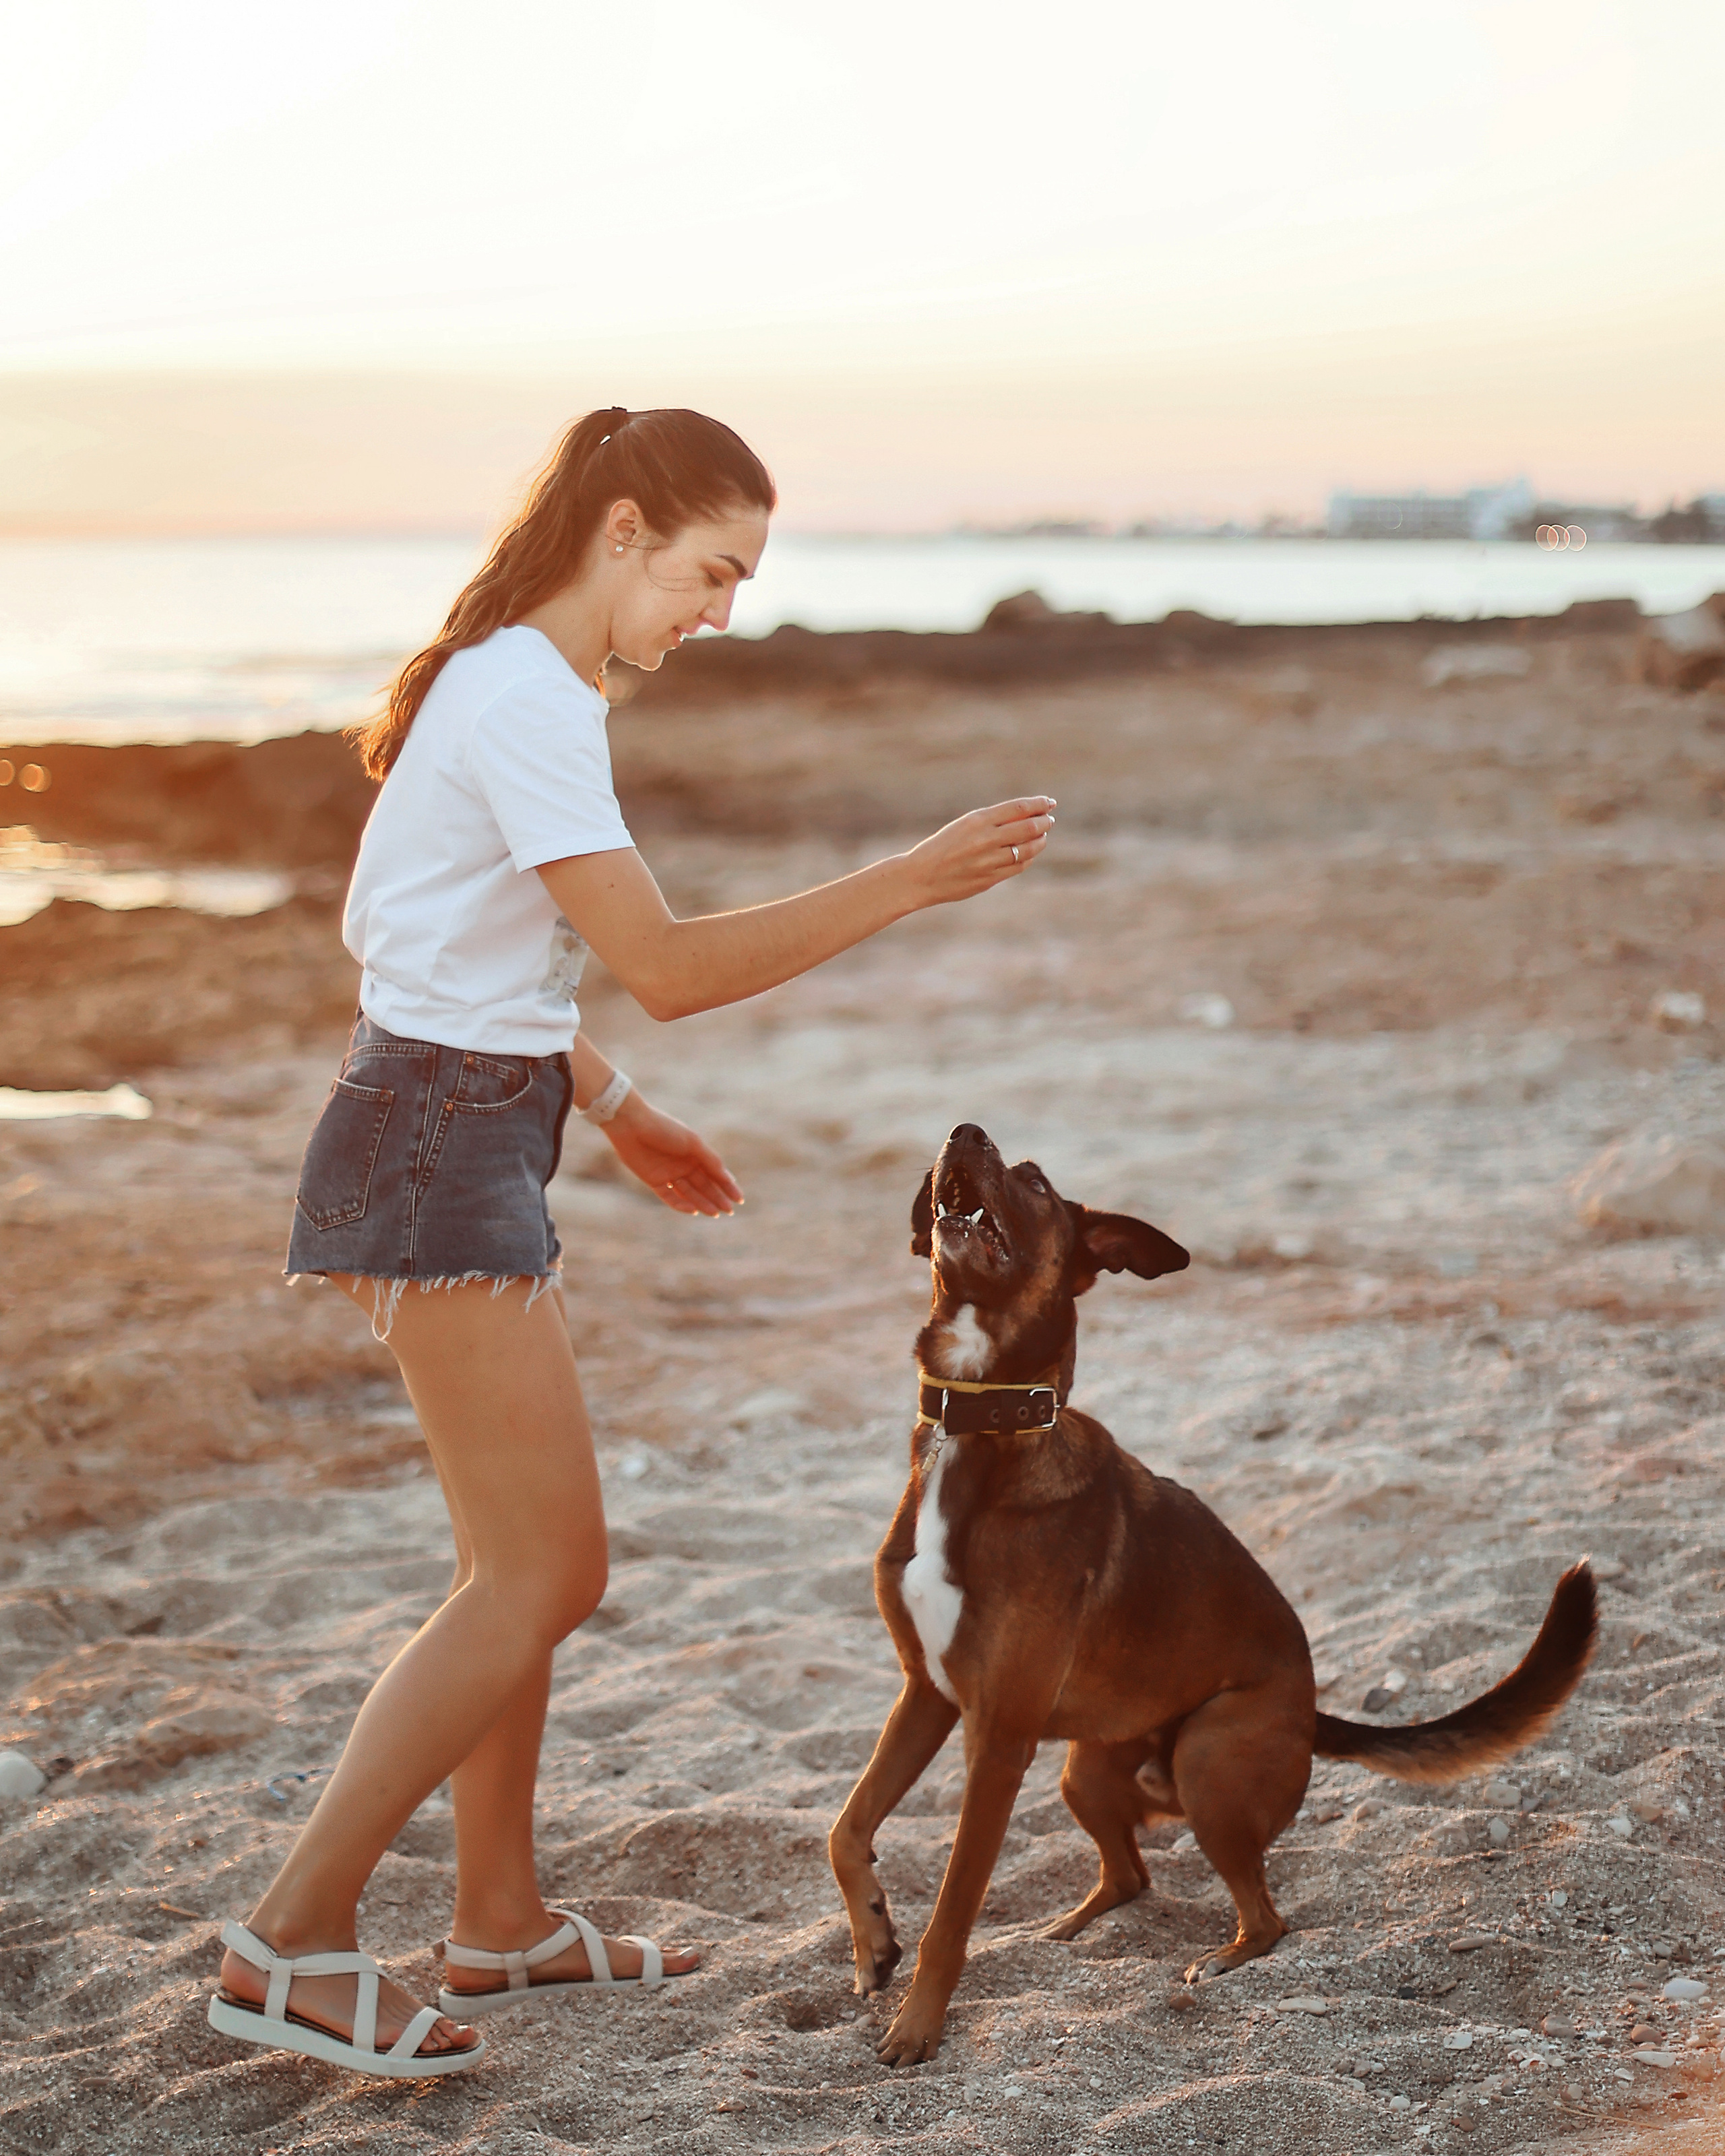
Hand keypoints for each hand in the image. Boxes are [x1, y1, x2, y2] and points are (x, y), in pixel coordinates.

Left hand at [603, 1092, 742, 1216]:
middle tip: (729, 1211)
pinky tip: (694, 1210)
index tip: (739, 1199)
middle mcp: (683, 1164)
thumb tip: (728, 1178)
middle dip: (717, 1198)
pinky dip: (681, 1204)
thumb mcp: (692, 1143)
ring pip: (689, 1193)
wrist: (632, 1125)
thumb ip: (710, 1160)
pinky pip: (669, 1197)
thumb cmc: (664, 1129)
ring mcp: (668, 1173)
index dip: (728, 1186)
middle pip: (704, 1185)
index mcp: (695, 1153)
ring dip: (702, 1203)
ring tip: (715, 1214)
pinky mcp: (653, 1181)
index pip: (715, 1173)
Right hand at [901, 797, 1054, 906]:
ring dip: (1040, 840)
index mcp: (977, 820)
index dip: (1038, 804)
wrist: (920, 876)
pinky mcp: (990, 879)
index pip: (1018, 808)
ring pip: (1028, 849)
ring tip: (1042, 835)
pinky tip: (1029, 853)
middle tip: (1049, 819)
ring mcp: (989, 861)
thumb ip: (992, 821)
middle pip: (1029, 828)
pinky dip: (1028, 858)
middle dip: (1044, 822)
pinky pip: (1018, 866)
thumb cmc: (941, 847)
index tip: (1048, 802)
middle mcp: (986, 839)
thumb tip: (1026, 815)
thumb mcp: (964, 825)